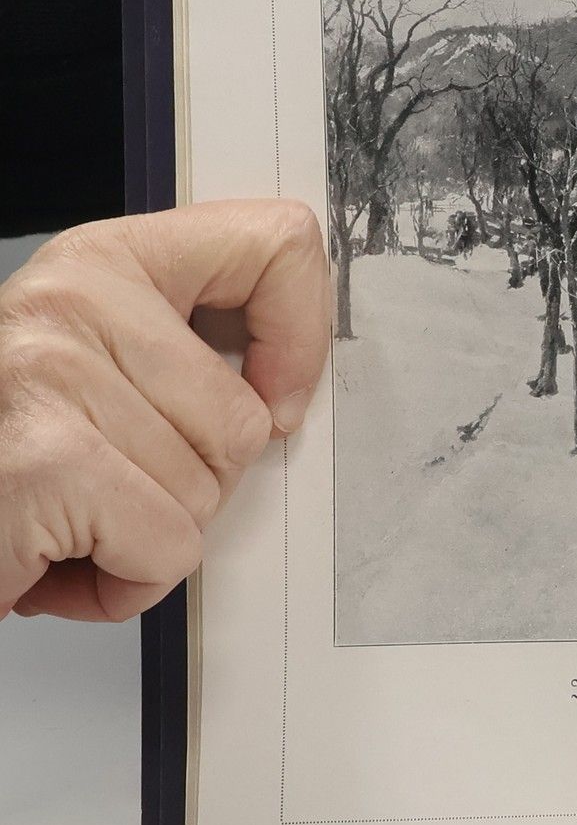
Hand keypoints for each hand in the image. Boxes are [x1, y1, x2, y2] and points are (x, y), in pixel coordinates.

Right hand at [0, 201, 329, 622]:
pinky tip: (57, 556)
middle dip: (192, 481)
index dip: (301, 336)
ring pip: (208, 491)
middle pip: (246, 418)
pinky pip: (170, 547)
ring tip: (71, 517)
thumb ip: (183, 354)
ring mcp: (54, 377)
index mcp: (100, 262)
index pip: (277, 243)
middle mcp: (71, 303)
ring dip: (149, 535)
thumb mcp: (92, 369)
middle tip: (105, 482)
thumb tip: (285, 392)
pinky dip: (126, 581)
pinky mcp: (48, 464)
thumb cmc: (7, 458)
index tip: (273, 394)